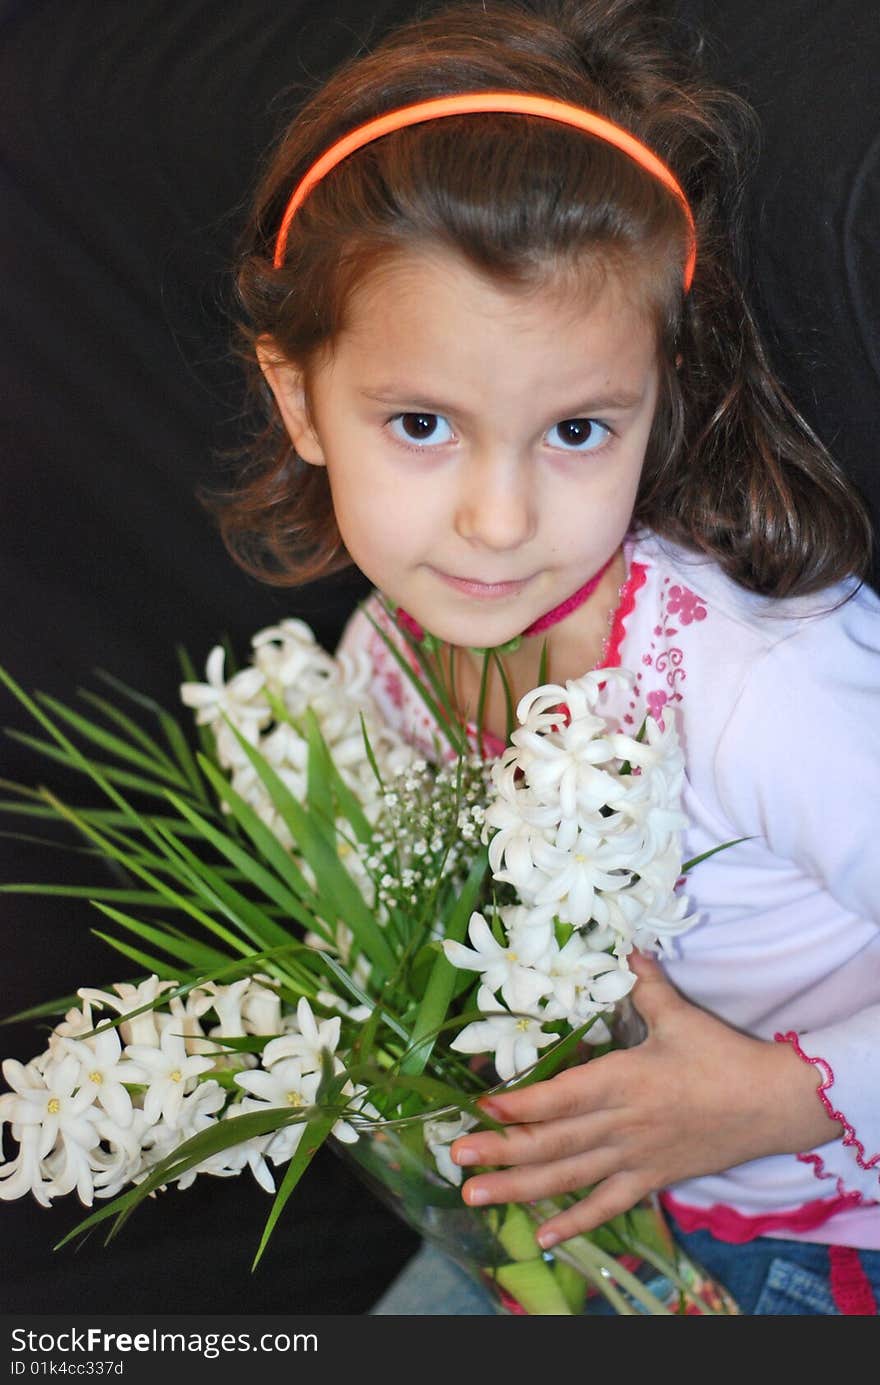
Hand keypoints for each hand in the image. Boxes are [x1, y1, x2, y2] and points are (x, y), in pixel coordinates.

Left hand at [450, 951, 840, 1246]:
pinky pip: (607, 1205)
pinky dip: (574, 1221)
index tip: (481, 1106)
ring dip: (518, 1189)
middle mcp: (621, 1124)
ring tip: (474, 1197)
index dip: (520, 1104)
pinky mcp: (651, 1178)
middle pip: (551, 1142)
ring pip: (567, 1178)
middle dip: (500, 1151)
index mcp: (623, 1080)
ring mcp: (634, 1157)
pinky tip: (541, 1234)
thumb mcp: (679, 1014)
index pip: (561, 1096)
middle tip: (455, 1158)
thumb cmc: (722, 1056)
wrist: (773, 1104)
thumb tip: (625, 948)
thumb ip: (644, 984)